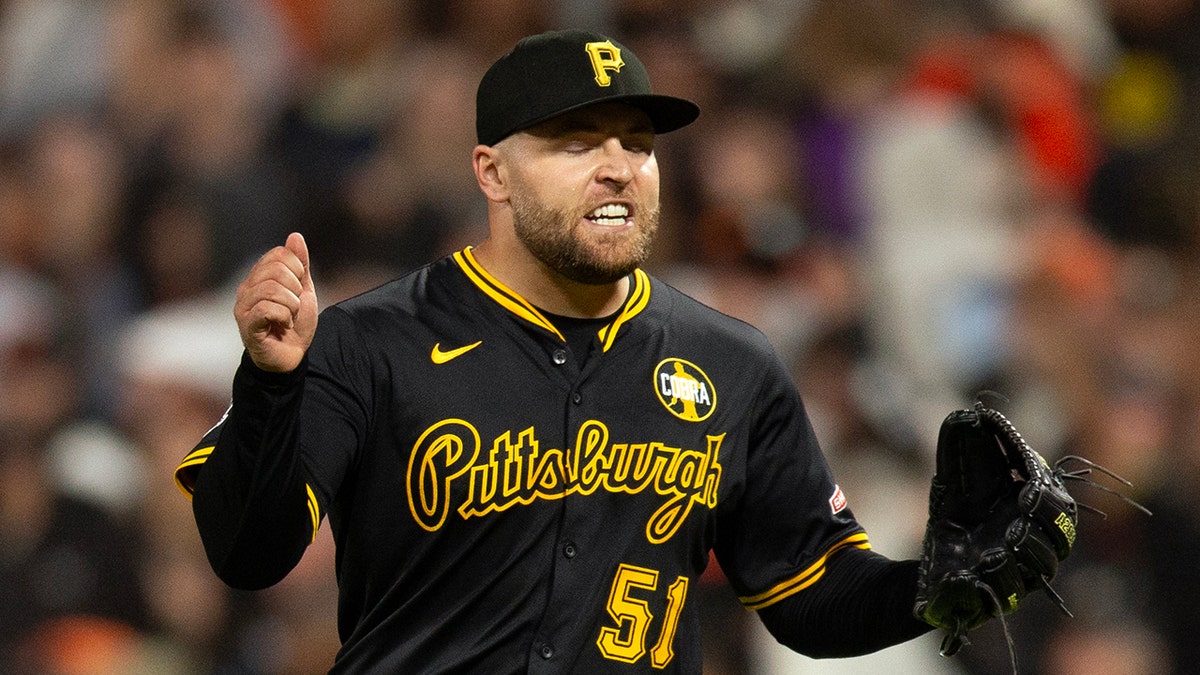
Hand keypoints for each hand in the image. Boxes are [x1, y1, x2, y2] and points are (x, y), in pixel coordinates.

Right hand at [234, 232, 317, 371]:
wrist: (292, 356)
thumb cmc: (295, 324)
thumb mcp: (303, 290)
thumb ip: (300, 265)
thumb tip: (295, 236)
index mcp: (259, 277)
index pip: (279, 254)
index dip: (297, 269)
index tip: (298, 289)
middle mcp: (246, 289)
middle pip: (276, 270)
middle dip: (295, 289)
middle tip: (294, 306)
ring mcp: (243, 307)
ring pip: (272, 289)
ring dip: (291, 305)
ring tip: (290, 317)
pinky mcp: (246, 326)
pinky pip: (266, 309)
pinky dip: (284, 316)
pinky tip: (283, 325)